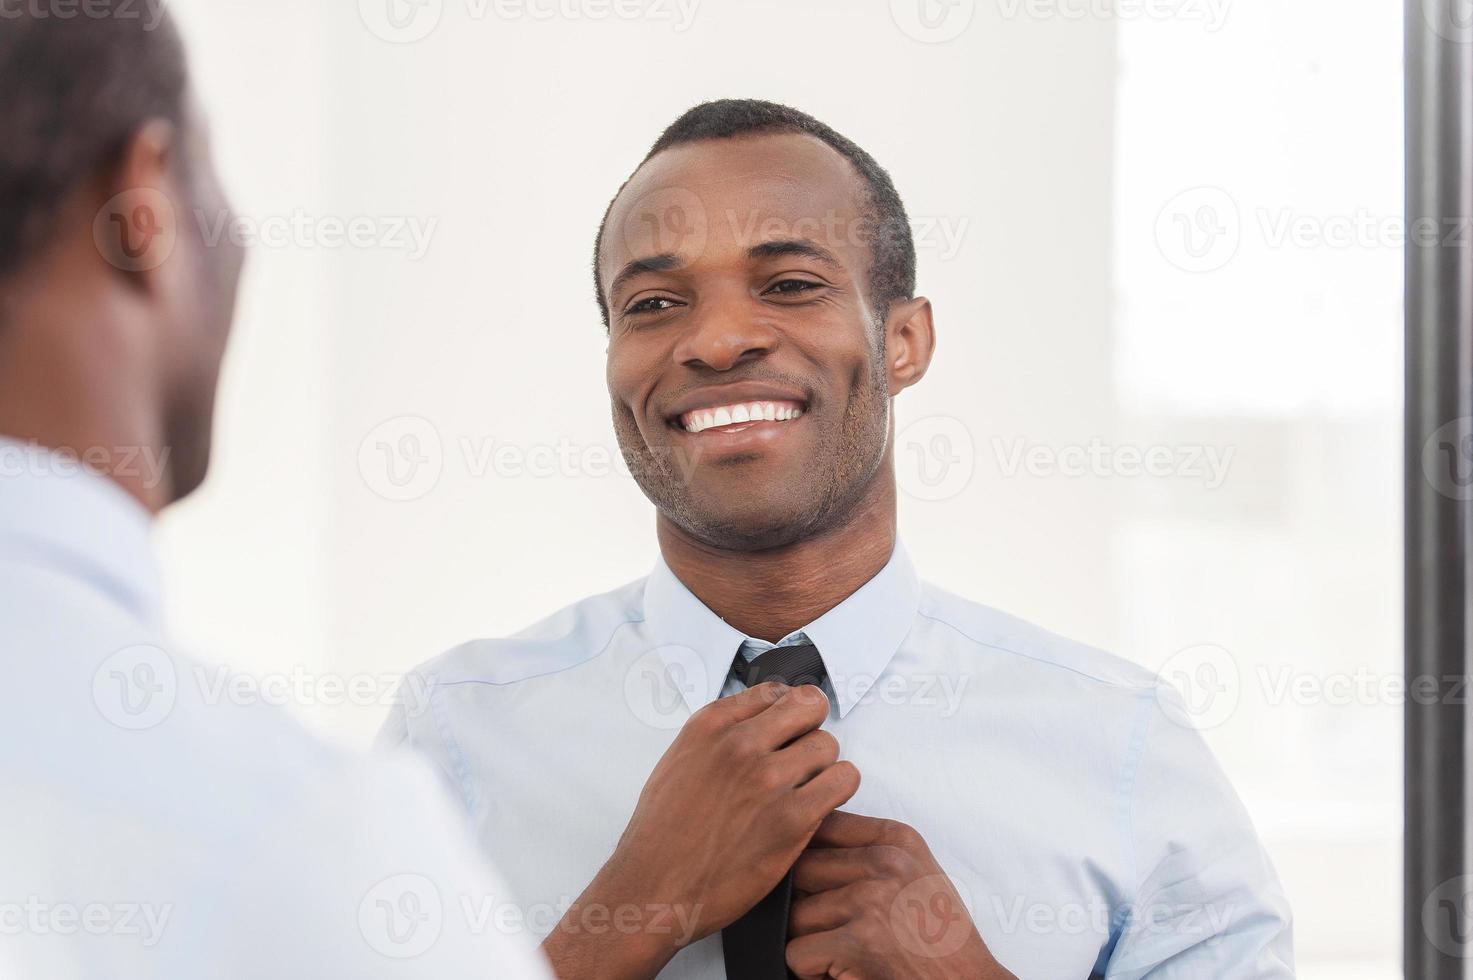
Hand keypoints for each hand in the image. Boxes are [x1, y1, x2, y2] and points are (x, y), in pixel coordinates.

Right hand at [543, 682, 859, 979]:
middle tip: (801, 757)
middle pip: (809, 706)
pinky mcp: (793, 818)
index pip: (775, 691)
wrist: (653, 889)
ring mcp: (768, 779)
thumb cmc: (660, 835)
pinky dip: (837, 790)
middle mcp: (740, 744)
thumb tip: (758, 725)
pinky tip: (817, 806)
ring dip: (822, 766)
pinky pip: (843, 780)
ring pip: (829, 745)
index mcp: (710, 725)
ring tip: (803, 789)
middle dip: (810, 730)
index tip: (785, 732)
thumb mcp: (678, 762)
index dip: (786, 713)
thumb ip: (719, 737)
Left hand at [786, 811, 1014, 979]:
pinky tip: (844, 972)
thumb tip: (801, 842)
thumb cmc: (939, 940)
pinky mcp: (861, 941)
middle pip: (801, 869)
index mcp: (898, 839)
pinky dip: (811, 972)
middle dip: (805, 903)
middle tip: (834, 928)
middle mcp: (887, 862)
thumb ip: (868, 851)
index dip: (807, 856)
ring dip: (810, 942)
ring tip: (847, 952)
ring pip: (794, 914)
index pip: (822, 825)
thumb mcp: (914, 874)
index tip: (821, 884)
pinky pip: (797, 953)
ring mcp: (872, 899)